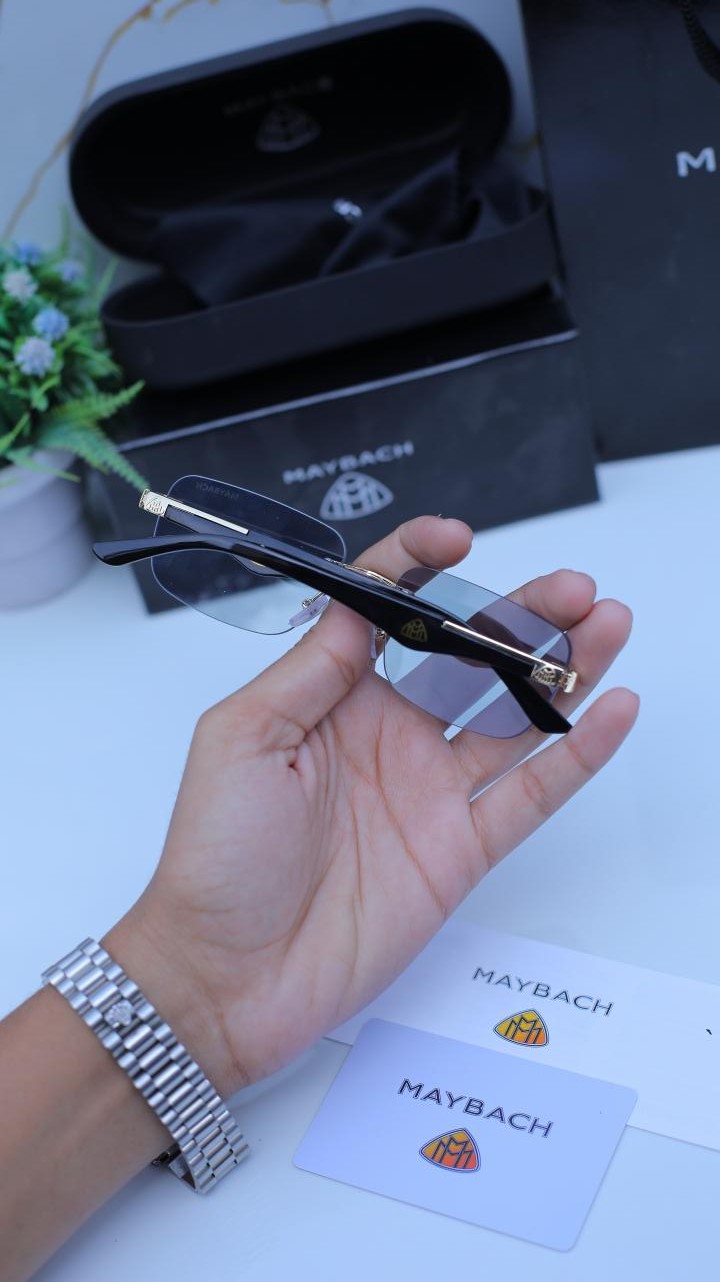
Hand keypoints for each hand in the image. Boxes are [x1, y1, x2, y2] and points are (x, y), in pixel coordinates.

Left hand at [107, 517, 636, 1097]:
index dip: (421, 567)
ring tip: (608, 625)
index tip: (455, 539)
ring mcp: (430, 791)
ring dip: (564, 669)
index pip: (388, 612)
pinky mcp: (460, 848)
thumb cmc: (214, 857)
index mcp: (331, 698)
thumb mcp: (244, 737)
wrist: (226, 977)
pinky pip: (531, 791)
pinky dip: (576, 753)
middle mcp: (389, 734)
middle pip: (471, 657)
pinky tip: (609, 711)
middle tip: (573, 589)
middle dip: (523, 615)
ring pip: (514, 714)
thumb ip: (314, 667)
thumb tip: (363, 599)